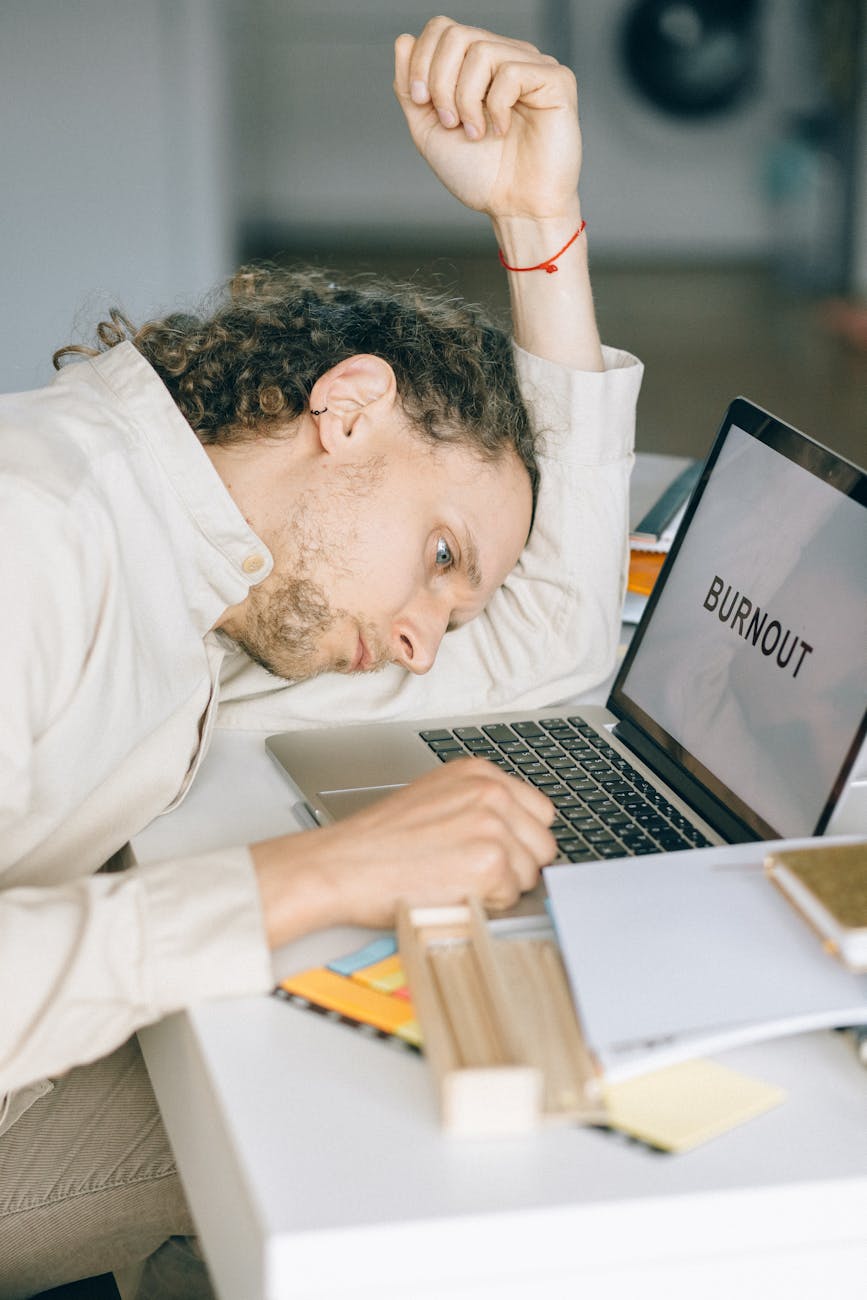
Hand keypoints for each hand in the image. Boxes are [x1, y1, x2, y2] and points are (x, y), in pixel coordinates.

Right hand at [252, 758, 555, 943]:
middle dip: (516, 866)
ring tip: (456, 879)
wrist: (343, 865)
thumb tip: (516, 831)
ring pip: (531, 873)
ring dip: (501, 887)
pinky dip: (487, 904)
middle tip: (471, 872)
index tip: (497, 852)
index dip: (519, 840)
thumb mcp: (435, 799)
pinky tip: (452, 891)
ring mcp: (492, 825)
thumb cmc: (379, 841)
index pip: (539, 812)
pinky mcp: (489, 862)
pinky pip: (512, 897)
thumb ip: (479, 806)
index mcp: (479, 773)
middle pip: (543, 843)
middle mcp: (491, 791)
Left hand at [393, 16, 581, 221]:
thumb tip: (404, 40)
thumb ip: (410, 87)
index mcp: (477, 66)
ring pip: (481, 50)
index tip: (422, 103)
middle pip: (456, 34)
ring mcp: (532, 66)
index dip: (422, 61)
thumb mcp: (429, 130)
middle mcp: (505, 57)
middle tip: (450, 122)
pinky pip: (511, 71)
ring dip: (466, 98)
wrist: (515, 209)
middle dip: (440, 81)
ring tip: (476, 133)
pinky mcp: (556, 80)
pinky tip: (502, 130)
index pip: (442, 29)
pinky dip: (497, 106)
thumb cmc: (481, 176)